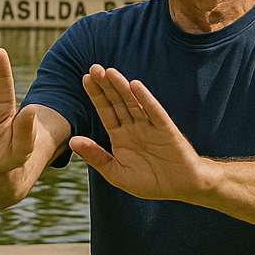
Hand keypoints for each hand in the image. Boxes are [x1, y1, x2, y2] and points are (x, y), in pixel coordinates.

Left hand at [68, 66, 205, 201]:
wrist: (182, 187)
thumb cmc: (149, 182)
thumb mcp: (116, 174)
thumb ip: (95, 156)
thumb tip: (72, 140)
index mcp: (120, 136)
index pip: (105, 111)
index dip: (96, 95)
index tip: (86, 78)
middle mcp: (134, 128)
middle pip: (117, 102)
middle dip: (106, 85)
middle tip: (94, 67)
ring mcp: (150, 127)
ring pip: (133, 103)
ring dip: (122, 88)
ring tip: (110, 72)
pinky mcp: (166, 131)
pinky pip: (154, 113)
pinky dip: (146, 100)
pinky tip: (136, 86)